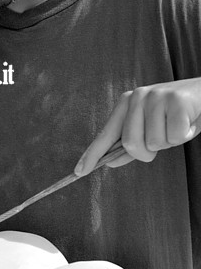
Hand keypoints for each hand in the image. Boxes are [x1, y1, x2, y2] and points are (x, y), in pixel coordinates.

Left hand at [74, 78, 200, 176]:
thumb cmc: (177, 114)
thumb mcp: (152, 127)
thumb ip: (132, 143)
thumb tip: (111, 162)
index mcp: (126, 103)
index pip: (106, 134)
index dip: (92, 154)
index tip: (79, 171)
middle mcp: (137, 97)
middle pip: (131, 144)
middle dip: (148, 152)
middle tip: (163, 138)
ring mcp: (156, 97)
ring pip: (155, 143)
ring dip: (170, 141)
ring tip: (178, 125)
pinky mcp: (176, 100)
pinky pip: (175, 137)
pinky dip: (185, 135)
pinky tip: (189, 121)